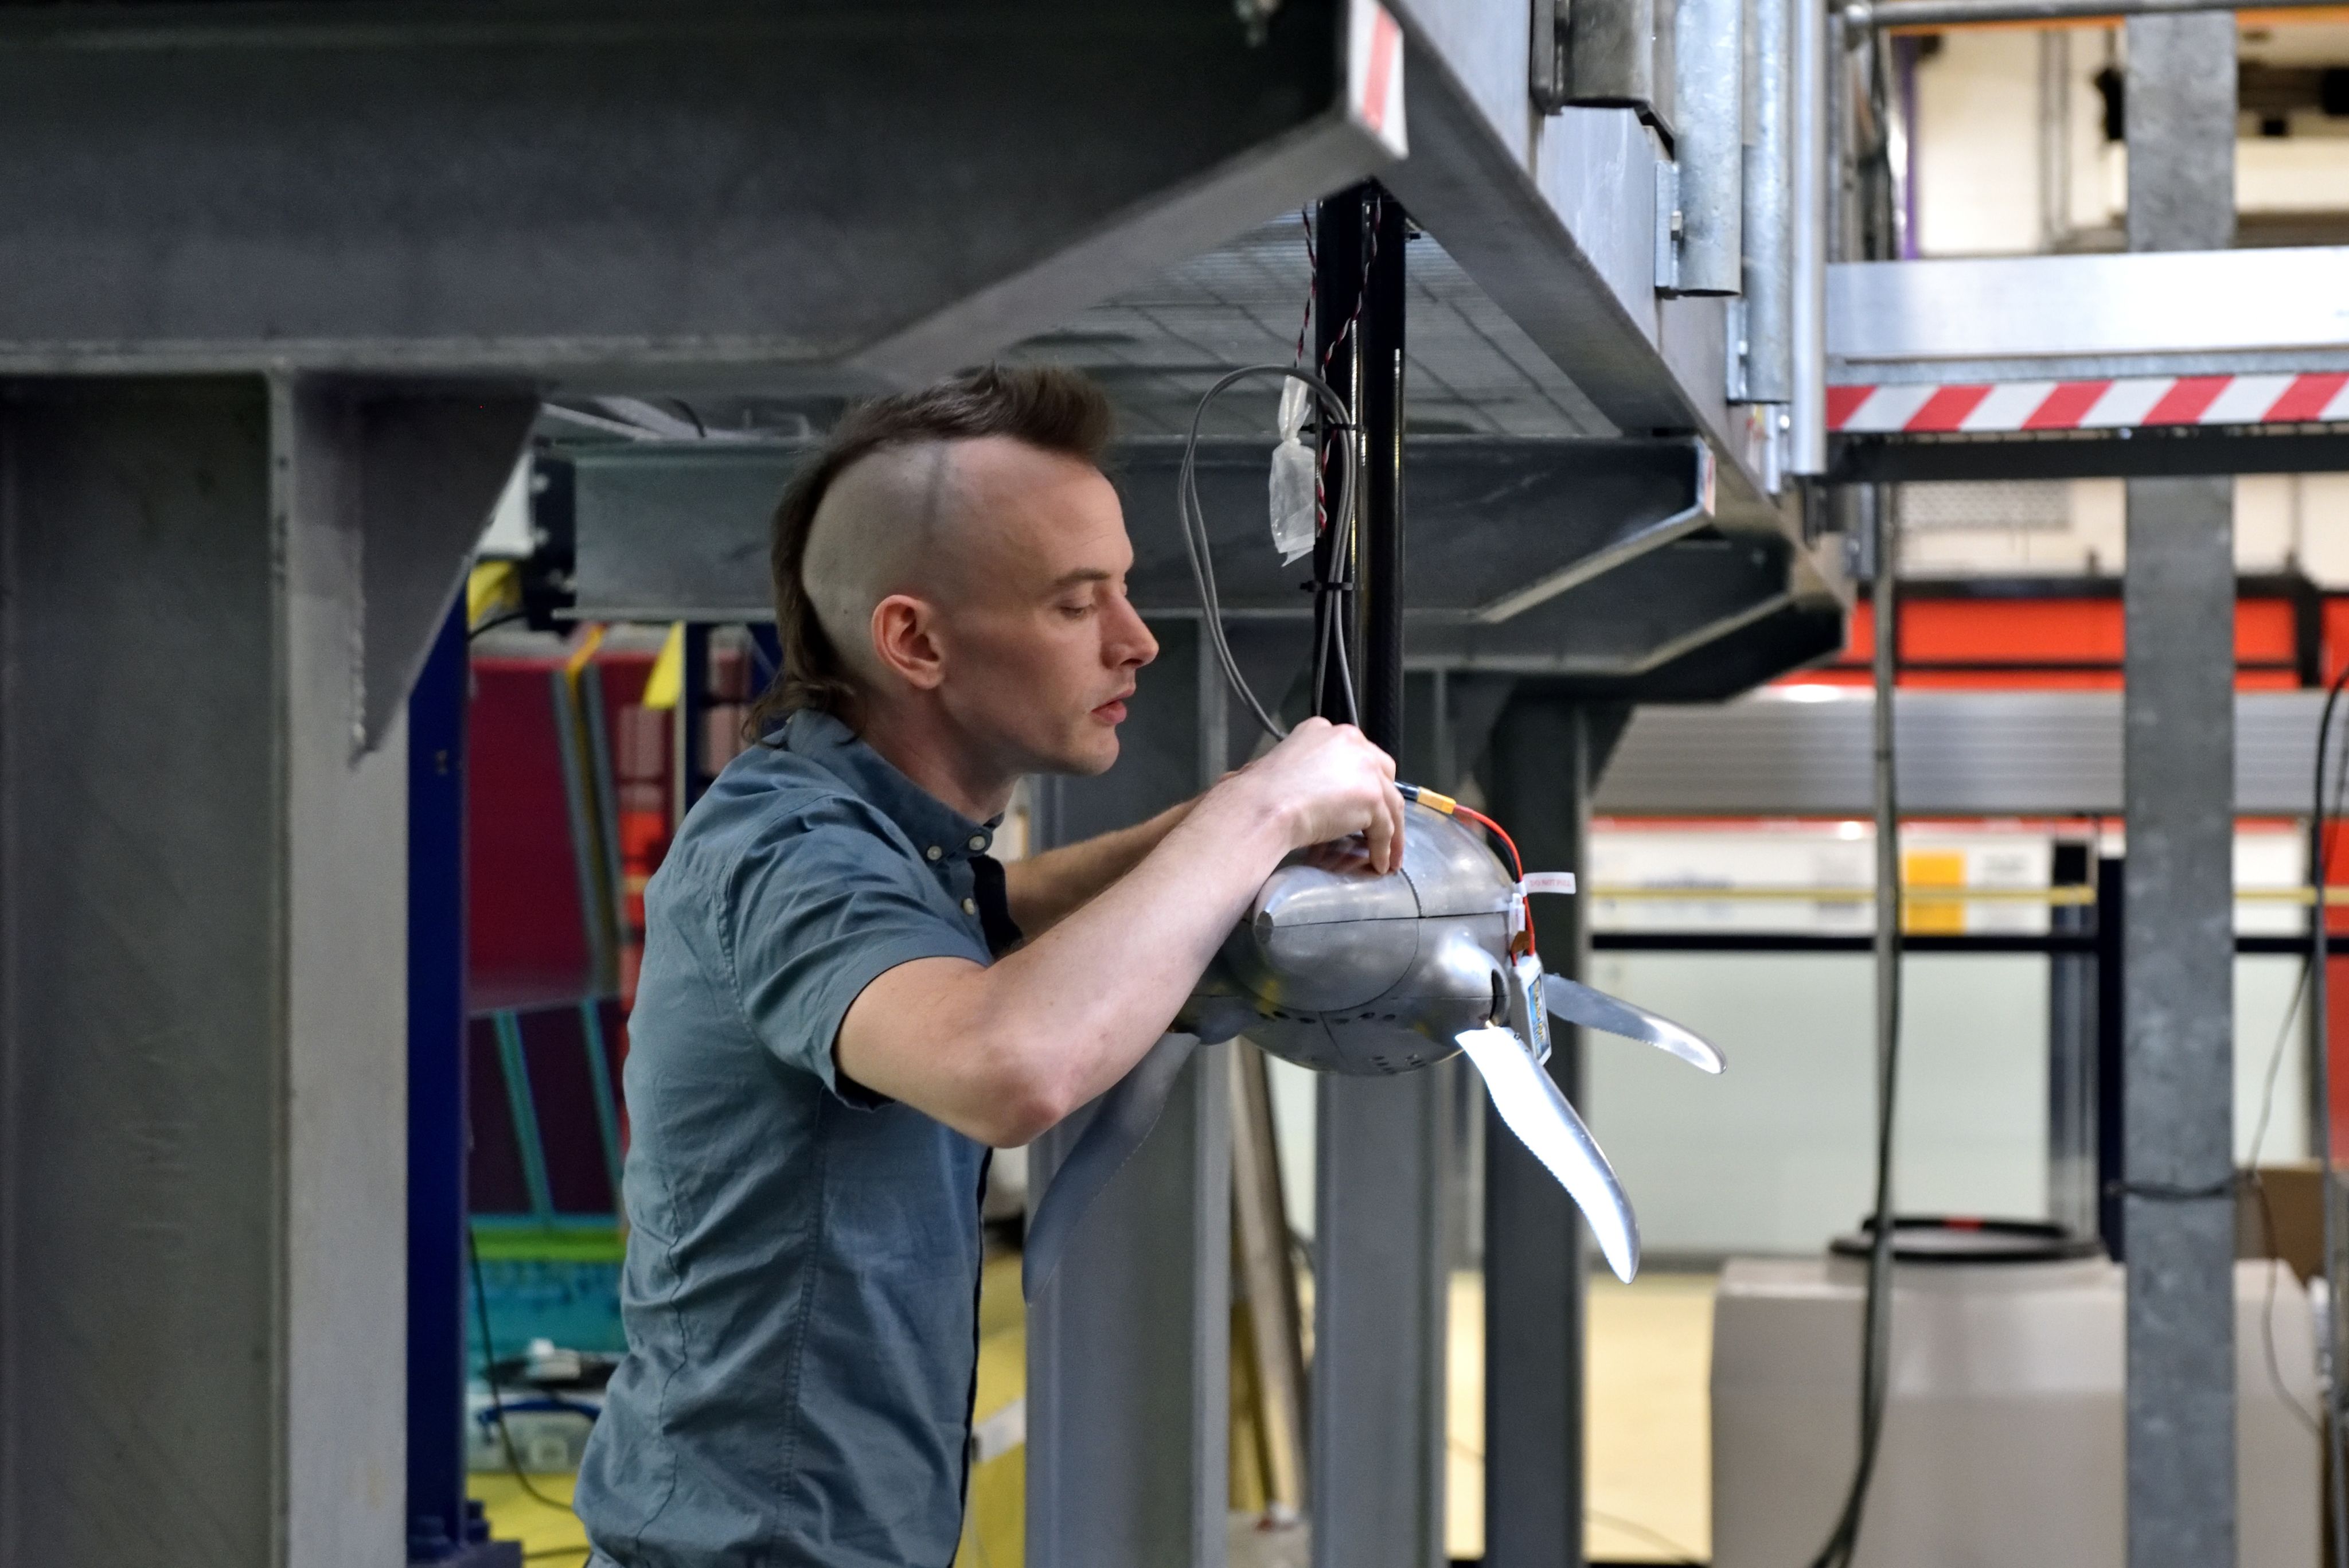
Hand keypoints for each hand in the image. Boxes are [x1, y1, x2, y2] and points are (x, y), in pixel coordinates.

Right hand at [1221, 717, 1404, 873]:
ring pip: (1389, 803)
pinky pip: (1384, 827)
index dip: (1363, 780)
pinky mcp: (1371, 796)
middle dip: (1385, 802)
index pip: (1357, 755)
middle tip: (1380, 827)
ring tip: (1388, 855)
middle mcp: (1351, 741)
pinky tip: (1380, 863)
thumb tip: (1315, 793)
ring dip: (1392, 832)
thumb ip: (1310, 770)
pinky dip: (1383, 848)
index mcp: (1326, 730)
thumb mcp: (1285, 764)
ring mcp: (1365, 767)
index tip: (1362, 801)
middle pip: (1383, 773)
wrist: (1264, 807)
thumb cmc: (1261, 793)